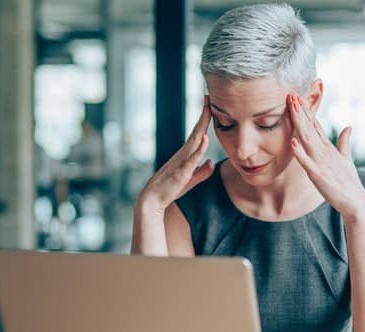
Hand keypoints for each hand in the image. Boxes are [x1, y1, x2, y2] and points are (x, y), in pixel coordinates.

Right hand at [136, 95, 213, 214]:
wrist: (153, 200)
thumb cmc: (170, 189)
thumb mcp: (190, 180)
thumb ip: (202, 172)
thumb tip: (211, 163)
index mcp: (186, 155)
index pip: (197, 134)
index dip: (204, 120)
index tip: (210, 105)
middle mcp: (183, 154)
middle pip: (196, 131)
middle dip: (204, 115)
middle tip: (208, 97)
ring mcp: (181, 162)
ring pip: (194, 141)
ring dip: (202, 125)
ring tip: (208, 110)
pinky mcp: (181, 173)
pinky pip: (191, 159)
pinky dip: (199, 149)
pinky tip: (205, 138)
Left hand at [287, 93, 364, 219]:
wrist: (356, 202)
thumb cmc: (349, 182)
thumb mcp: (346, 159)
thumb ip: (344, 143)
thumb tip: (348, 127)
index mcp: (329, 148)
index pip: (316, 125)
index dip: (307, 111)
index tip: (299, 97)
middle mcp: (324, 151)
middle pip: (310, 127)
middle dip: (301, 111)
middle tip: (292, 94)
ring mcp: (321, 162)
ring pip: (307, 139)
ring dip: (300, 123)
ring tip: (293, 107)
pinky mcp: (318, 175)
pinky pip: (306, 162)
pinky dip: (299, 152)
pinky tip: (292, 141)